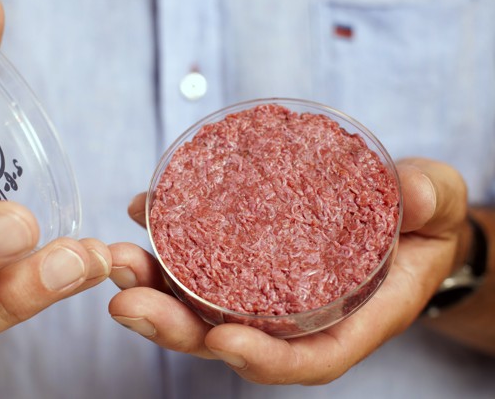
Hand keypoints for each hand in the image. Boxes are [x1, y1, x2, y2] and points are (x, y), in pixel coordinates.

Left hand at [108, 158, 466, 383]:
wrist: (401, 214)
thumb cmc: (423, 222)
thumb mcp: (437, 206)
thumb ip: (429, 201)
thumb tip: (414, 196)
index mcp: (348, 319)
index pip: (304, 358)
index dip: (262, 358)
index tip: (220, 341)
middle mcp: (296, 316)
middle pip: (229, 338)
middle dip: (175, 328)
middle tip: (127, 301)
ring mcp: (264, 291)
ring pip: (200, 306)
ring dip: (152, 289)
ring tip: (118, 261)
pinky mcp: (244, 261)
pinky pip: (198, 264)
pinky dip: (165, 245)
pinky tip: (140, 213)